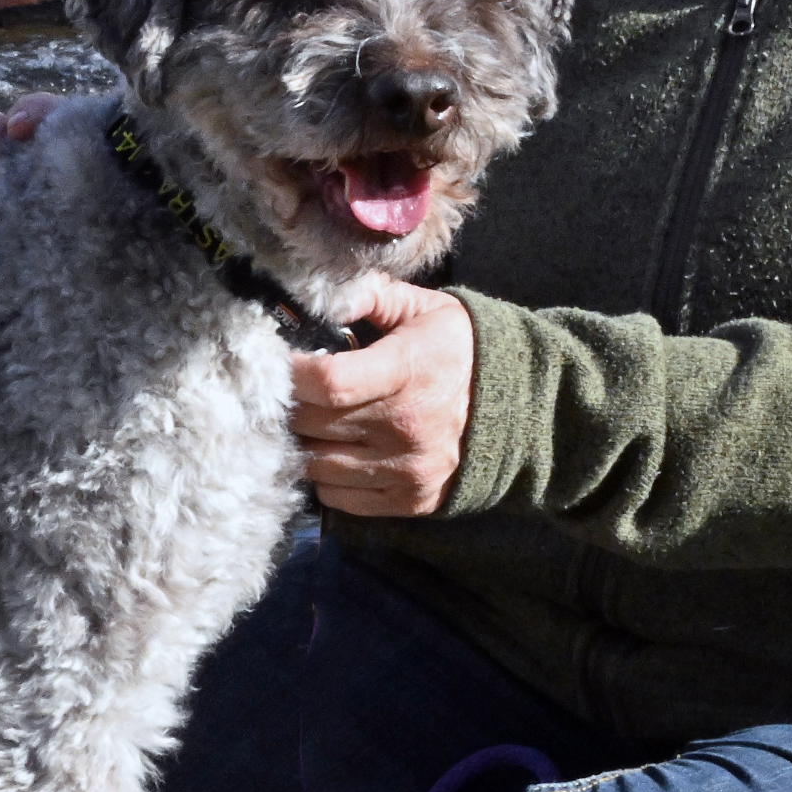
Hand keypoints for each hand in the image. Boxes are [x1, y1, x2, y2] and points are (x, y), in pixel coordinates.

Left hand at [290, 278, 473, 517]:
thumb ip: (368, 294)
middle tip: (281, 390)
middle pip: (313, 425)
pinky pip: (338, 498)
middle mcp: (407, 426)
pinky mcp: (409, 499)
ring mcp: (408, 469)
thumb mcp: (422, 308)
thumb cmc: (457, 349)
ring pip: (317, 466)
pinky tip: (332, 450)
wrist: (517, 404)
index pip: (330, 382)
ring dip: (302, 442)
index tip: (274, 361)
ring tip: (307, 420)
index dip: (291, 372)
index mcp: (409, 371)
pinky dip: (324, 476)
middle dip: (288, 404)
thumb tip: (315, 292)